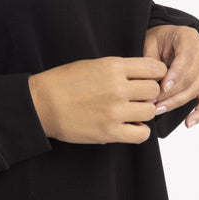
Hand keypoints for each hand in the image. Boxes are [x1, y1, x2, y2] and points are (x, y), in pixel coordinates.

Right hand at [28, 56, 168, 144]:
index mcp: (113, 67)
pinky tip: (129, 126)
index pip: (154, 68)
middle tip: (138, 98)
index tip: (151, 79)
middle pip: (154, 90)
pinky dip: (139, 131)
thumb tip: (144, 77)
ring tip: (132, 112)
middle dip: (149, 93)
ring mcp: (114, 111)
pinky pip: (141, 134)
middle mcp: (117, 87)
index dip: (156, 74)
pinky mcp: (109, 132)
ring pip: (150, 111)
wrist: (41, 104)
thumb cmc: (63, 83)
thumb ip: (119, 69)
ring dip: (144, 112)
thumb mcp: (92, 65)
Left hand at [143, 25, 198, 127]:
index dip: (175, 75)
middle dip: (171, 93)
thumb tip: (150, 88)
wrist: (168, 39)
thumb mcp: (149, 43)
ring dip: (177, 103)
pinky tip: (189, 122)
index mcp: (189, 37)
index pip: (186, 58)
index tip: (161, 88)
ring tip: (159, 110)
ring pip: (196, 90)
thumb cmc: (158, 40)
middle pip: (191, 77)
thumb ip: (151, 62)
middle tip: (153, 103)